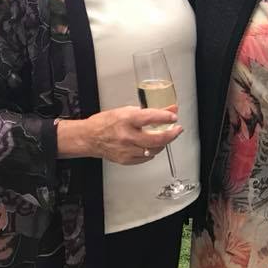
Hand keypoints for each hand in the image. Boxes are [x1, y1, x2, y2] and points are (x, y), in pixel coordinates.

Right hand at [58, 105, 180, 164]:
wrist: (89, 137)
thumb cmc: (106, 122)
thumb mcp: (128, 110)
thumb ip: (150, 111)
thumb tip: (169, 108)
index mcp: (126, 120)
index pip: (151, 118)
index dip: (165, 117)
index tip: (174, 116)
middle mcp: (127, 135)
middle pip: (157, 138)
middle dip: (171, 134)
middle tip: (177, 130)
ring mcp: (126, 149)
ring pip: (154, 150)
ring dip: (163, 143)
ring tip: (165, 137)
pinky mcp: (126, 159)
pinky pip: (146, 158)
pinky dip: (152, 151)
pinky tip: (152, 146)